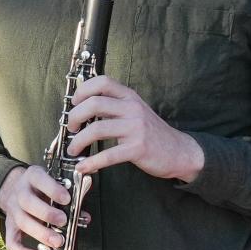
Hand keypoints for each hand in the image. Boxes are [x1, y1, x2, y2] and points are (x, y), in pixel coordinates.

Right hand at [0, 165, 72, 249]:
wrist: (16, 189)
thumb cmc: (41, 188)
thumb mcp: (53, 183)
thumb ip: (68, 197)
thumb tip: (84, 216)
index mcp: (32, 177)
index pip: (39, 179)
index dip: (53, 189)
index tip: (66, 199)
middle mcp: (20, 193)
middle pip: (28, 202)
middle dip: (47, 213)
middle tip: (63, 221)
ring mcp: (13, 210)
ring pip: (22, 222)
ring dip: (41, 233)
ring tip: (57, 241)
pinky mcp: (10, 226)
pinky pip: (12, 242)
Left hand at [66, 75, 203, 181]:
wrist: (179, 151)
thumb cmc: (152, 133)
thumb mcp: (136, 111)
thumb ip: (115, 106)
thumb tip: (84, 109)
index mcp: (130, 97)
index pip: (102, 82)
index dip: (82, 90)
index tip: (74, 103)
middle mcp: (132, 108)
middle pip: (94, 104)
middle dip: (75, 117)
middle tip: (71, 129)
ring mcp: (135, 128)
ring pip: (96, 129)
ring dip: (78, 141)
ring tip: (73, 149)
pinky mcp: (137, 149)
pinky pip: (107, 155)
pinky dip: (91, 162)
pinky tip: (83, 167)